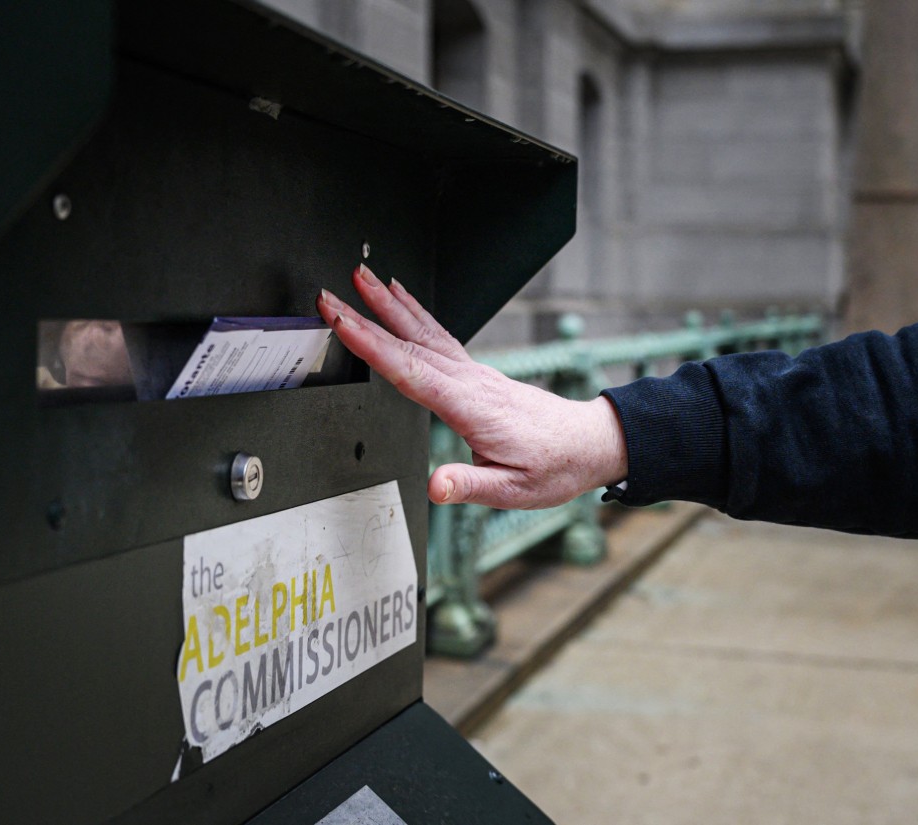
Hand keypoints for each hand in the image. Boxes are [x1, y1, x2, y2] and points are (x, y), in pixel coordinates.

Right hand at [316, 265, 627, 508]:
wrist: (587, 444)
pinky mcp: (475, 371)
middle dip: (366, 316)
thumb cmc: (552, 466)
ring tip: (361, 277)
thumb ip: (470, 486)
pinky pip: (438, 334)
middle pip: (408, 342)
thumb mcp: (513, 490)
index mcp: (470, 406)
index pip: (411, 371)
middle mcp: (470, 381)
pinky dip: (415, 311)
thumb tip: (436, 486)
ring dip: (388, 303)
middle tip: (330, 294)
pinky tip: (400, 297)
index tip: (343, 323)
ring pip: (423, 330)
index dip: (372, 346)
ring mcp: (473, 372)